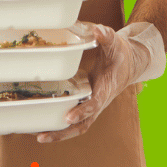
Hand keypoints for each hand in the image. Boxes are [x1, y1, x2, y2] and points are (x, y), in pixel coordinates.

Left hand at [36, 23, 154, 143]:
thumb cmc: (120, 54)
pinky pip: (72, 119)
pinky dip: (59, 125)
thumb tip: (97, 30)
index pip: (95, 104)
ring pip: (76, 126)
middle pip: (82, 124)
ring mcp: (91, 106)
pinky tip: (41, 124)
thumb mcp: (115, 43)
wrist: (129, 64)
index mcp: (106, 89)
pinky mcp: (85, 104)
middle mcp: (98, 102)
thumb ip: (106, 36)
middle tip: (42, 136)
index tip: (68, 117)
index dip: (82, 111)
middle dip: (63, 133)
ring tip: (37, 135)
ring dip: (59, 133)